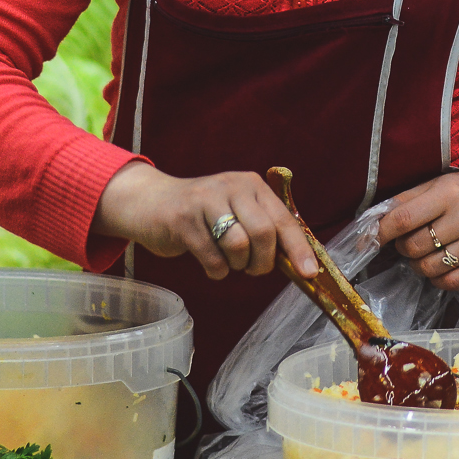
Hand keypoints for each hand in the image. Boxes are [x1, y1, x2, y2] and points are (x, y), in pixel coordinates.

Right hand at [91, 162, 318, 282]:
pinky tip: (210, 263)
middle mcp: (231, 187)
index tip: (309, 273)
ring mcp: (206, 201)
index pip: (284, 219)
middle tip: (253, 268)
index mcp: (251, 185)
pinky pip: (212, 258)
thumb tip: (298, 262)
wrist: (149, 202)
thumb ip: (264, 228)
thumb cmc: (202, 213)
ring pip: (238, 246)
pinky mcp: (183, 220)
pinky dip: (216, 271)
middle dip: (262, 261)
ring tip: (228, 261)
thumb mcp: (235, 210)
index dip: (298, 249)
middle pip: (263, 234)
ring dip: (236, 265)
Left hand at [377, 167, 458, 289]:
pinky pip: (448, 283)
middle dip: (404, 247)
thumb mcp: (438, 184)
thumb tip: (372, 224)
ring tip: (428, 251)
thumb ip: (405, 201)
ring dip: (419, 264)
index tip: (373, 238)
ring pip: (428, 268)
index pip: (404, 218)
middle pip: (414, 247)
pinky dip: (437, 277)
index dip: (382, 232)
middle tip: (412, 239)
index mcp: (450, 192)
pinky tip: (442, 263)